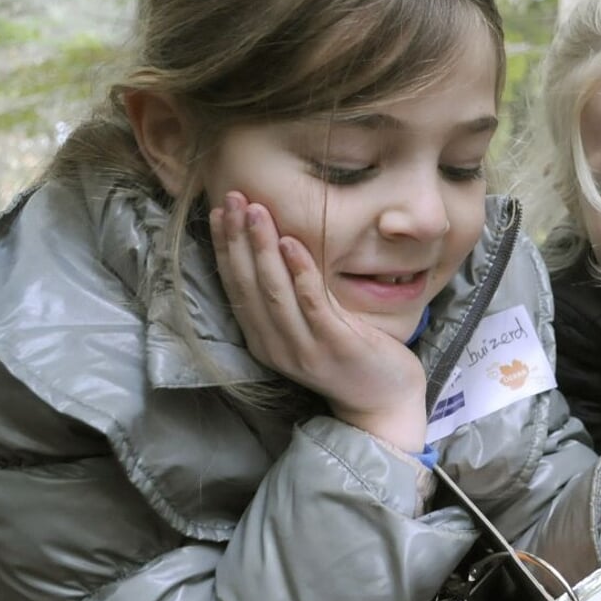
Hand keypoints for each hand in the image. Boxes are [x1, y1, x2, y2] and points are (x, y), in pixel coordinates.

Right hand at [211, 192, 427, 448]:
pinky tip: (292, 242)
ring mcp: (303, 348)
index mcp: (263, 339)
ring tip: (255, 210)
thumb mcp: (309, 327)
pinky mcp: (334, 345)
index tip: (217, 211)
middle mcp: (275, 345)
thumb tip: (277, 248)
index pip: (234, 286)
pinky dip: (300, 271)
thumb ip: (290, 298)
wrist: (383, 402)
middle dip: (236, 238)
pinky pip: (311, 302)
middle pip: (247, 284)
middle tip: (232, 197)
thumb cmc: (350, 356)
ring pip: (273, 290)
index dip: (224, 248)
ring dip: (262, 247)